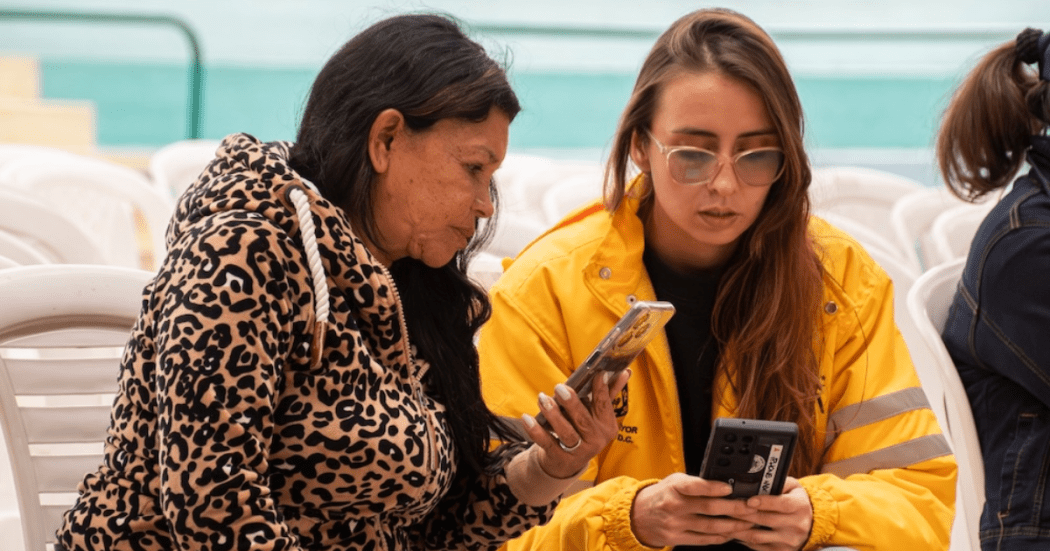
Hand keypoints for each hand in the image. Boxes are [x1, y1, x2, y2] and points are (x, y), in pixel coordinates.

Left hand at [520, 369, 630, 478]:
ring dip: (553, 415)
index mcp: (607, 427)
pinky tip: (527, 417)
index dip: (601, 389)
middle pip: (583, 421)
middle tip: (559, 387)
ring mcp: (577, 452)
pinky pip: (546, 443)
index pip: (604, 406)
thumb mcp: (597, 414)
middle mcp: (595, 441)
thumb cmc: (583, 430)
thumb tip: (625, 371)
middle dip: (571, 403)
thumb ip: (609, 393)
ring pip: (566, 433)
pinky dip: (536, 431)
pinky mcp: (559, 458)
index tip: (596, 373)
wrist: (566, 462)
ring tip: (543, 399)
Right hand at [631, 472, 757, 546]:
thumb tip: (723, 484)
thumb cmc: (661, 495)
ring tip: (748, 522)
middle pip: (709, 508)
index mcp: (674, 488)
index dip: (713, 488)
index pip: (695, 486)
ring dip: (732, 525)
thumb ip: (695, 483)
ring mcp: (675, 524)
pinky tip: (732, 533)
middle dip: (734, 508)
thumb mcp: (674, 481)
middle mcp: (674, 506)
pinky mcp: (676, 538)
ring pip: (709, 526)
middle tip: (750, 507)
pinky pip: (703, 539)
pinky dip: (720, 537)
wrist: (637, 515)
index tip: (729, 488)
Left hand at [727, 477, 812, 550]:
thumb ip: (777, 482)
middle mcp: (797, 525)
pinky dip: (742, 539)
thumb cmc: (795, 502)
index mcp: (800, 506)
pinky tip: (732, 532)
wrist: (810, 524)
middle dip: (744, 513)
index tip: (749, 500)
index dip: (764, 502)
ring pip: (758, 536)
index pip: (782, 504)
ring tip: (724, 520)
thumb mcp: (792, 487)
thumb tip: (758, 479)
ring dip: (738, 529)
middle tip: (727, 507)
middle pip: (766, 520)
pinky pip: (757, 547)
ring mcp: (789, 541)